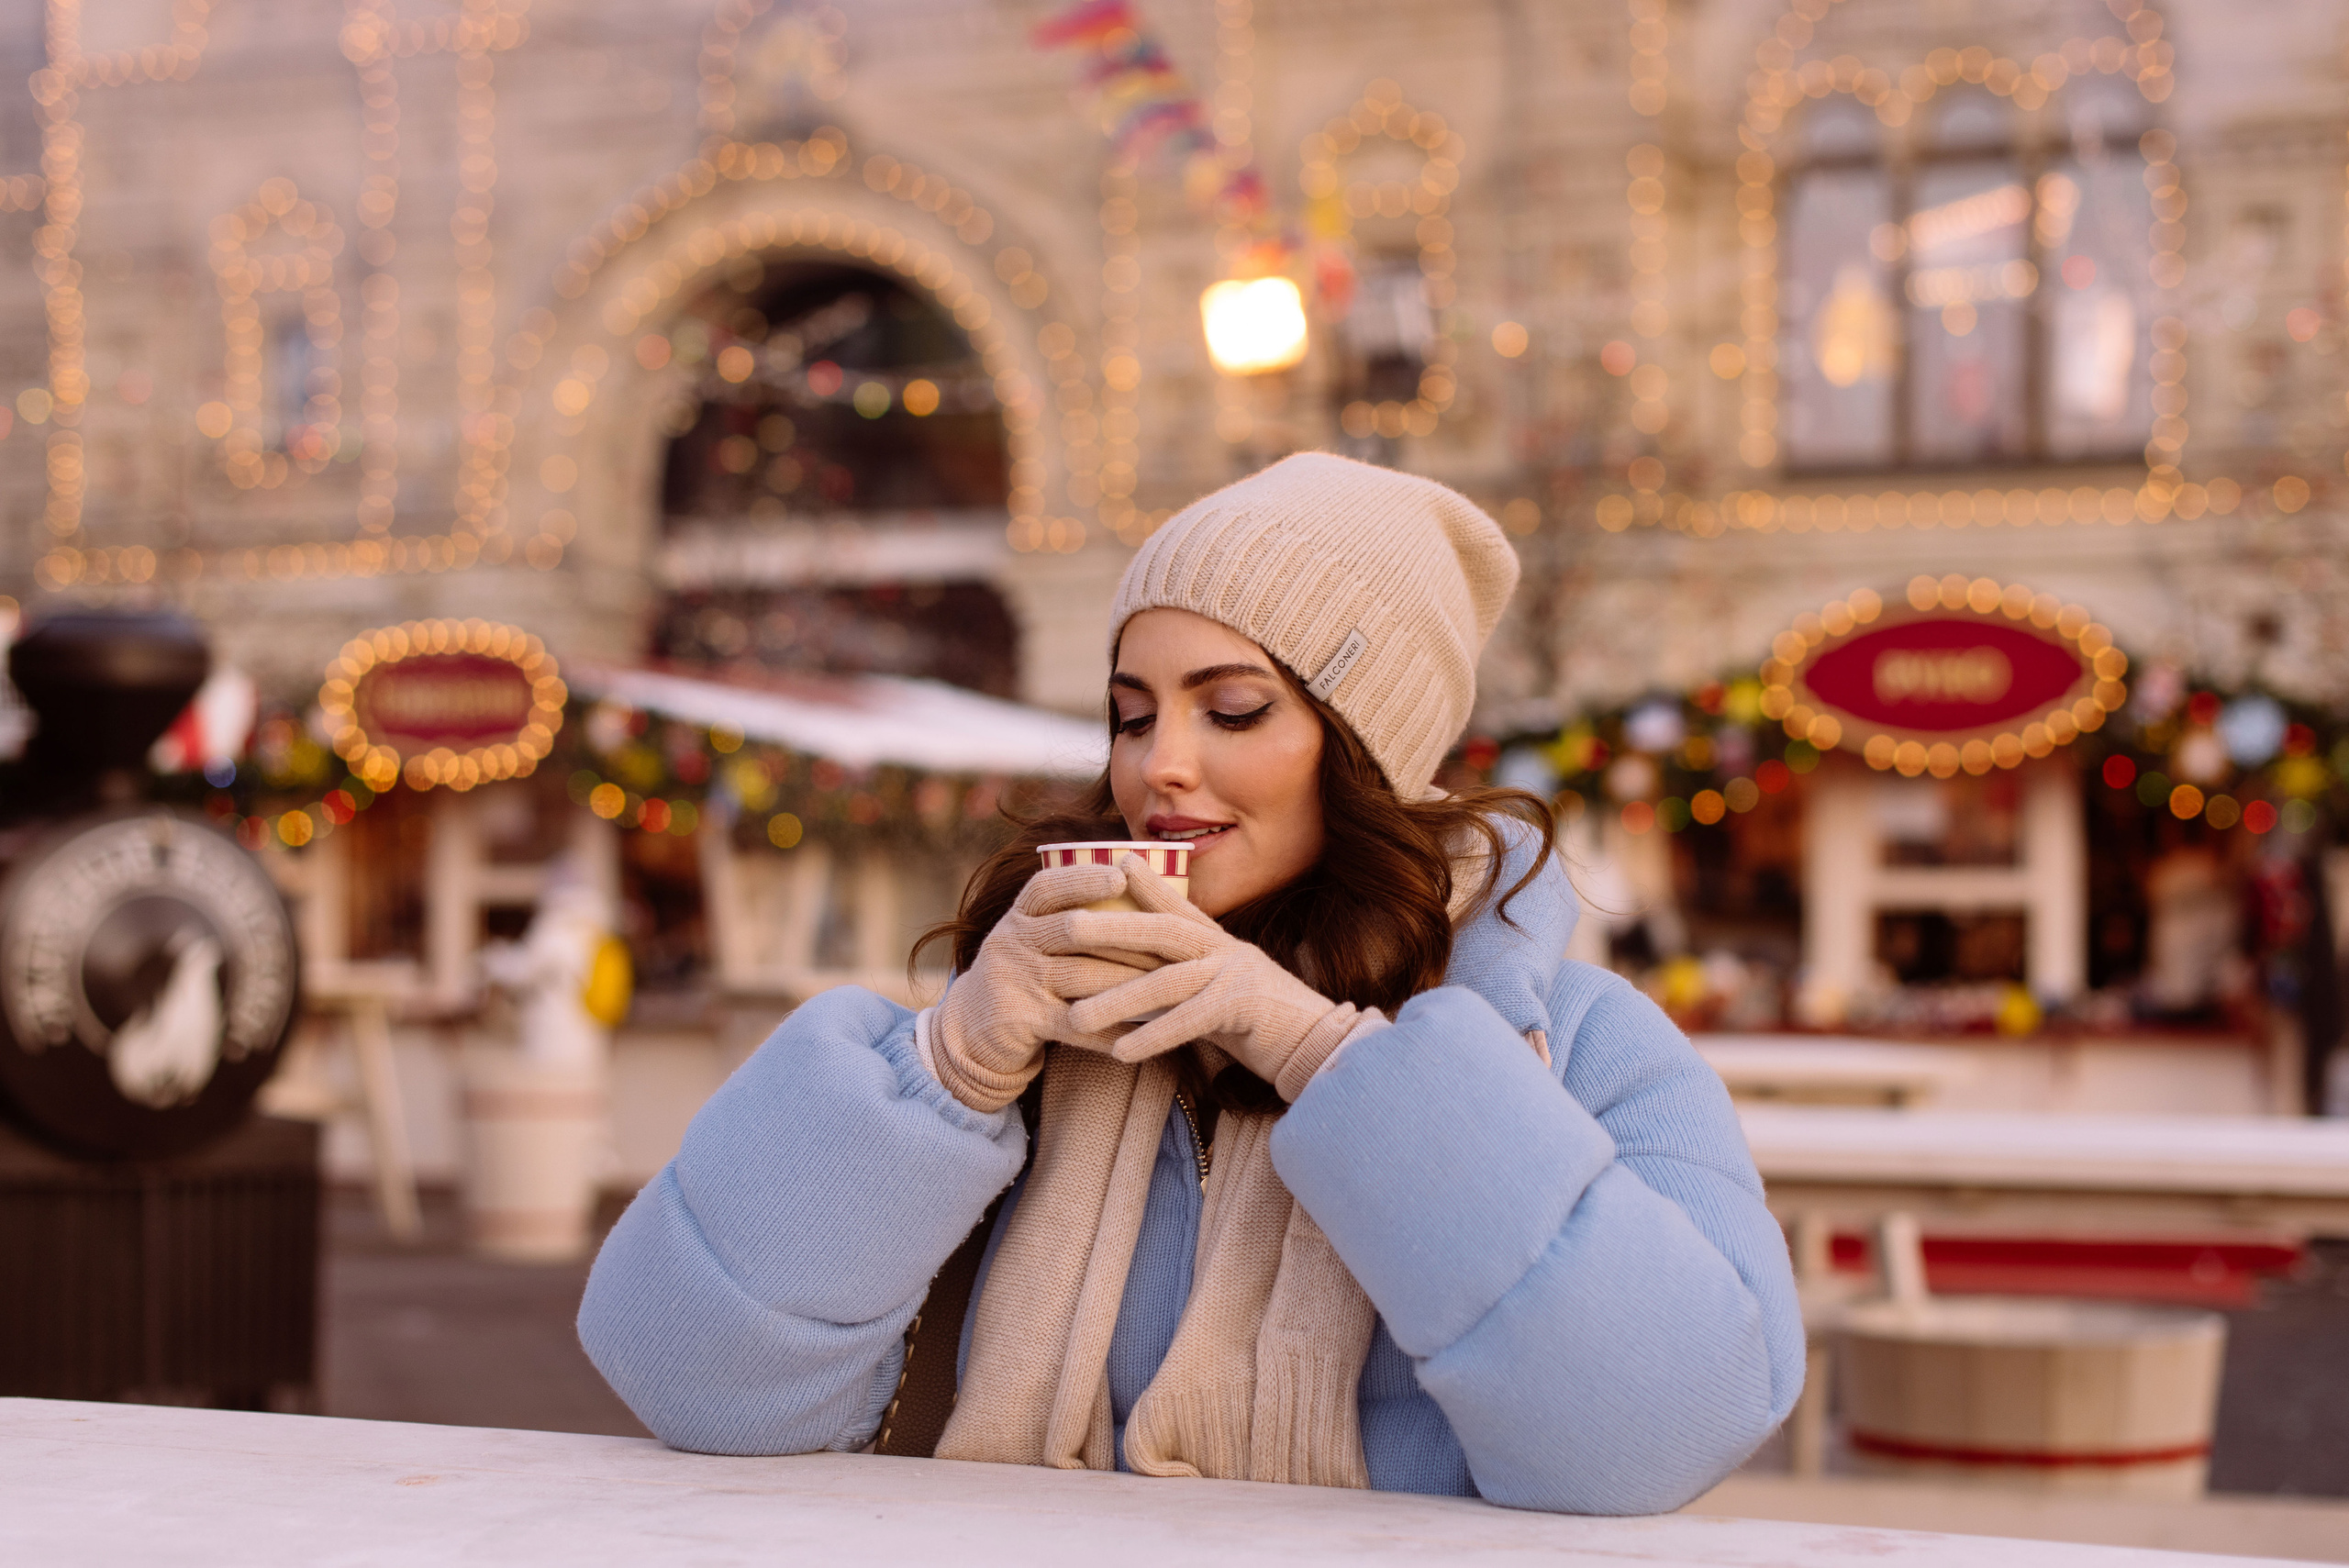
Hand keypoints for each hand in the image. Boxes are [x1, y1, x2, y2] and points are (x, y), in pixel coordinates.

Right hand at [929, 863, 1154, 1111]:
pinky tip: (1145, 1030)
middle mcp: (1012, 941)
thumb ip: (1067, 915)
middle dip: (1124, 933)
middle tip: (1170, 937)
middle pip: (1072, 929)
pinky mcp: (1021, 1020)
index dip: (1083, 879)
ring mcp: (1014, 981)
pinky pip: (1076, 1023)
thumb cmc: (1025, 973)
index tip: (1121, 875)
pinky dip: (1113, 1028)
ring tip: (1171, 981)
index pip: (1048, 887)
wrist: (972, 1029)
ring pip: (1081, 976)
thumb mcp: (1032, 937)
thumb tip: (1136, 880)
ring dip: (1130, 981)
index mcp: (1018, 915)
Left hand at [1061, 855, 1383, 1099]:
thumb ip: (1195, 984)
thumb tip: (1153, 983)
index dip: (1147, 884)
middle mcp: (1230, 952)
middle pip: (1165, 930)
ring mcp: (1239, 977)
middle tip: (1066, 928)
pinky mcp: (1247, 1010)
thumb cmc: (1271, 1032)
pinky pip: (1191, 1020)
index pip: (1181, 909)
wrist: (1325, 1055)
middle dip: (1113, 927)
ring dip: (1118, 999)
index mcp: (1224, 946)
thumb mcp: (1228, 997)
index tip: (1115, 860)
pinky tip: (1121, 1052)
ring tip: (1077, 1016)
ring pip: (1169, 981)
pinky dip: (1154, 1036)